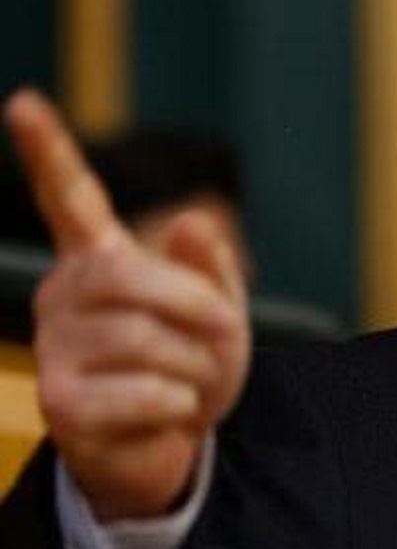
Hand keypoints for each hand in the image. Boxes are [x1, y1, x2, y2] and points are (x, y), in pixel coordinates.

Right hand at [4, 89, 250, 520]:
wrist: (170, 446)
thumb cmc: (191, 364)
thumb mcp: (218, 312)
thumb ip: (210, 267)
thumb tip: (187, 220)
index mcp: (99, 261)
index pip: (70, 199)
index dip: (48, 152)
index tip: (23, 102)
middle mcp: (64, 296)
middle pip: (134, 279)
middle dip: (197, 309)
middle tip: (221, 337)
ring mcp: (55, 349)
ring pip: (149, 341)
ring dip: (197, 367)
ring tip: (188, 384)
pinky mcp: (61, 404)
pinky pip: (148, 391)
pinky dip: (181, 405)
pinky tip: (167, 413)